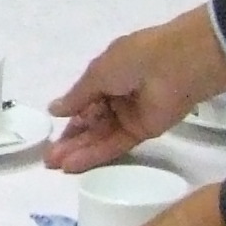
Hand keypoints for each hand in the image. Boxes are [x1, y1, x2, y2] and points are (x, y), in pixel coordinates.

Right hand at [46, 7, 225, 170]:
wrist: (177, 65)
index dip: (69, 120)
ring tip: (56, 166)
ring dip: (79, 151)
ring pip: (101, 136)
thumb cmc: (134, 59)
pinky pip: (116, 144)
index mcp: (108, 75)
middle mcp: (118, 96)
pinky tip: (75, 165)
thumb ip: (77, 96)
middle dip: (71, 140)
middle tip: (49, 160)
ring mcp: (130, 115)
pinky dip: (96, 154)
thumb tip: (54, 109)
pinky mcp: (143, 131)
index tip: (51, 138)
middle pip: (91, 123)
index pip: (83, 102)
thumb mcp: (98, 72)